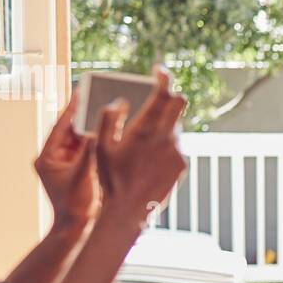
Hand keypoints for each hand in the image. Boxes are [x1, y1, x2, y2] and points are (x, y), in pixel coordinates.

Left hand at [35, 91, 97, 229]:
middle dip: (82, 117)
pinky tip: (107, 133)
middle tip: (95, 98)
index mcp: (46, 158)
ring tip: (103, 113)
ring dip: (90, 129)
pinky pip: (84, 151)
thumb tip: (98, 130)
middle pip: (69, 131)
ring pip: (78, 140)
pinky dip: (94, 143)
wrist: (76, 228)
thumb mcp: (83, 173)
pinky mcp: (74, 171)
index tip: (80, 92)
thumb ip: (90, 151)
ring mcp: (63, 165)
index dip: (71, 109)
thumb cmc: (75, 205)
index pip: (59, 127)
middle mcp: (52, 159)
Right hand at [95, 67, 186, 226]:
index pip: (164, 93)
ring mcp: (177, 152)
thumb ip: (108, 118)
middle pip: (179, 103)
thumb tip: (120, 102)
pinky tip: (150, 155)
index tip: (158, 71)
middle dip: (168, 95)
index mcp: (145, 129)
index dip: (163, 77)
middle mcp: (167, 138)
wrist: (127, 211)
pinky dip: (166, 142)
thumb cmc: (109, 178)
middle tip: (156, 96)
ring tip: (144, 135)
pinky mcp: (182, 165)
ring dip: (164, 122)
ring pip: (176, 125)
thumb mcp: (100, 146)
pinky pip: (177, 145)